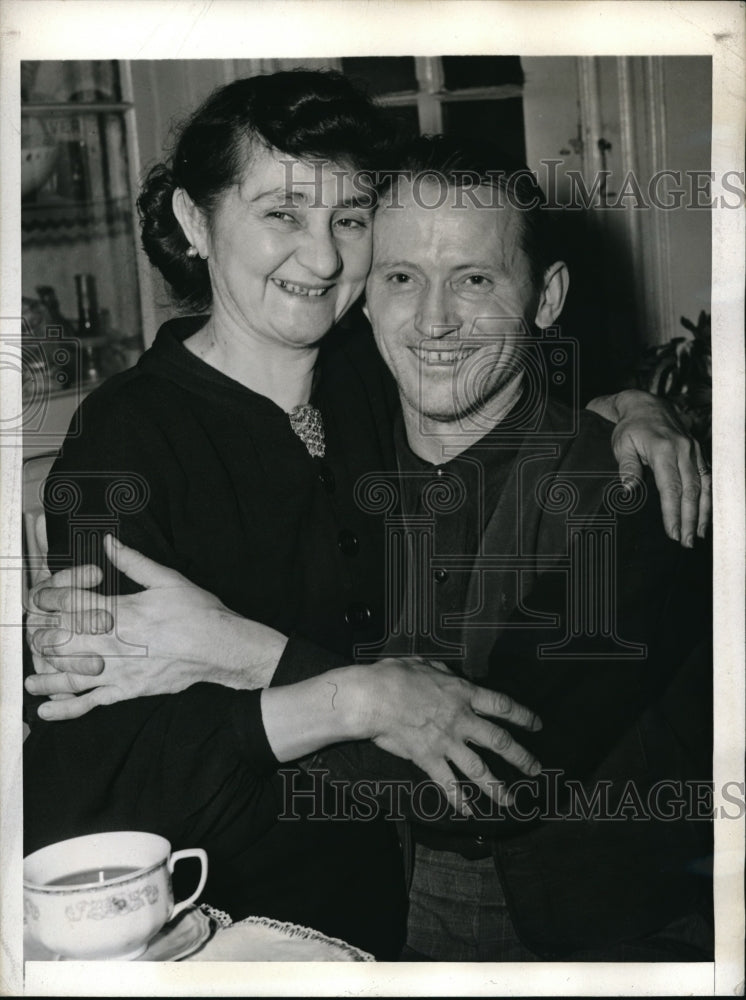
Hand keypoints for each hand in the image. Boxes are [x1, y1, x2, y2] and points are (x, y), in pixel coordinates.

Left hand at [26, 535, 286, 720]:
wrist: (221, 647)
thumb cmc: (198, 613)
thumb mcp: (167, 579)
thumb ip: (133, 561)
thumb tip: (109, 543)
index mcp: (121, 612)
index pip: (70, 604)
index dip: (50, 597)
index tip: (45, 597)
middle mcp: (113, 643)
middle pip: (60, 640)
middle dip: (40, 636)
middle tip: (34, 632)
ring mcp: (118, 670)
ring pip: (67, 675)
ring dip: (43, 675)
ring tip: (30, 677)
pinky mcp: (126, 690)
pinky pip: (89, 702)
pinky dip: (65, 708)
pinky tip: (46, 710)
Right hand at [359, 656, 541, 814]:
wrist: (374, 697)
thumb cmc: (395, 676)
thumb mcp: (425, 665)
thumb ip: (442, 673)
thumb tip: (449, 675)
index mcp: (463, 694)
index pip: (501, 705)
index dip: (522, 715)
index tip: (536, 725)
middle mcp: (461, 720)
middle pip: (499, 741)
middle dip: (521, 757)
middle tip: (536, 769)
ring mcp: (446, 742)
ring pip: (479, 769)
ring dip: (497, 788)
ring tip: (511, 802)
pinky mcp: (428, 759)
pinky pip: (447, 783)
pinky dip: (458, 799)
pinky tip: (467, 812)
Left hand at [587, 389, 710, 545]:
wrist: (645, 405)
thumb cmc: (630, 427)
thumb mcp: (621, 444)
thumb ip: (627, 467)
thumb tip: (629, 489)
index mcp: (663, 450)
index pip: (670, 488)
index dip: (673, 512)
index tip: (672, 532)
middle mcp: (683, 450)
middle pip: (691, 490)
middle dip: (690, 519)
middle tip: (687, 541)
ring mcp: (693, 450)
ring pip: (704, 485)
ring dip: (703, 511)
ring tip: (699, 534)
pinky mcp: (698, 451)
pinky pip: (707, 477)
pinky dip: (709, 497)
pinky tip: (706, 514)